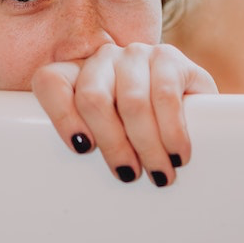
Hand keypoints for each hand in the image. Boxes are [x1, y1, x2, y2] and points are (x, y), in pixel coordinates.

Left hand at [31, 42, 217, 185]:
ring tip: (159, 173)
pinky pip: (166, 96)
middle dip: (113, 144)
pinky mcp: (170, 57)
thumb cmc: (137, 133)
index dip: (61, 115)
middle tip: (128, 174)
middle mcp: (103, 59)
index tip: (82, 148)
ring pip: (132, 102)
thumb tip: (74, 188)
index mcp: (77, 74)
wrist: (192, 115)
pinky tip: (176, 153)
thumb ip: (88, 144)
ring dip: (147, 146)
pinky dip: (171, 132)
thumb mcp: (106, 136)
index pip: (51, 82)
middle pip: (93, 98)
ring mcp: (136, 54)